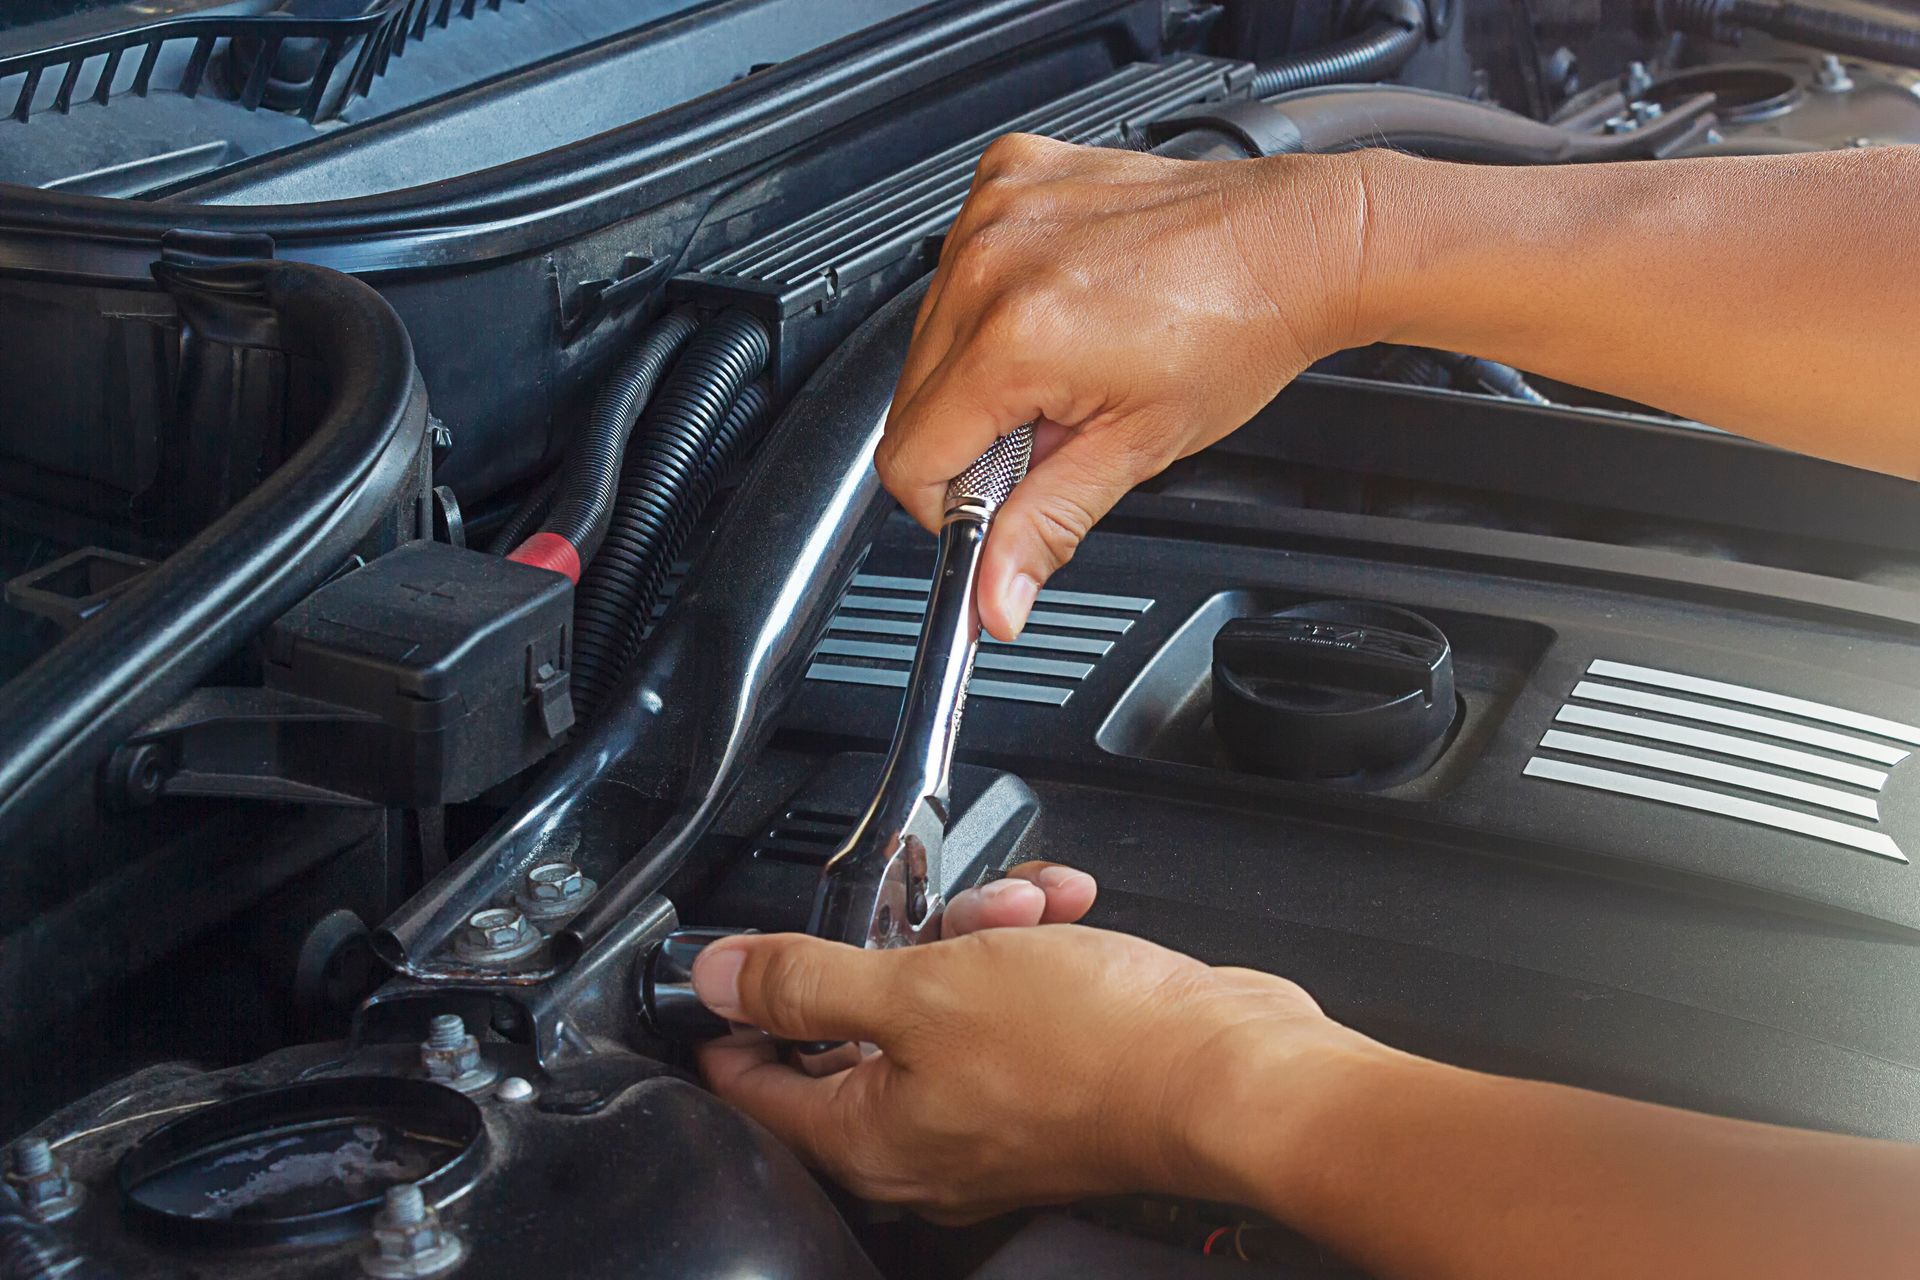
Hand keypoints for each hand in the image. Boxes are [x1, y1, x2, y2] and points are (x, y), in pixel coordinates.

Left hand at [691, 869, 1362, 1221]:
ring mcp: (991, 1115)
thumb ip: (806, 980)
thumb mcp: (920, 988)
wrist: (1226, 1069)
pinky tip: (1060, 915)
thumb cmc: (1090, 1050)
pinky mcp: (1050, 1081)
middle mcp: (924, 1142)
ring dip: (974, 931)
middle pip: (857, 1028)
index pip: (754, 1086)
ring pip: (942, 999)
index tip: (733, 964)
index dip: (734, 1014)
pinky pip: (1009, 1002)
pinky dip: (1028, 949)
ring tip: (1020, 909)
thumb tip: (718, 979)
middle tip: (928, 909)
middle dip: (894, 945)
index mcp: (868, 1139)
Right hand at [878, 134, 1373, 638]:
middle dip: (970, 434)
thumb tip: (995, 597)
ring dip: (978, 366)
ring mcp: (996, 210)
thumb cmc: (1236, 333)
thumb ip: (1044, 527)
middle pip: (912, 398)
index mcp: (1014, 340)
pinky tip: (1057, 304)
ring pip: (927, 333)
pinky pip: (958, 263)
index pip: (909, 457)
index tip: (993, 503)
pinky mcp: (1009, 174)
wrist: (1290, 246)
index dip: (947, 502)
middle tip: (1050, 429)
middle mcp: (991, 264)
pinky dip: (993, 296)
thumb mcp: (1135, 451)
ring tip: (1063, 364)